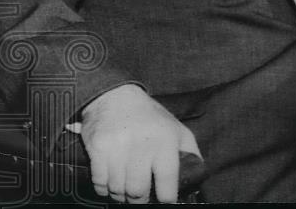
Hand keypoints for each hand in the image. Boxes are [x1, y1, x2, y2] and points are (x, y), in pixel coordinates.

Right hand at [80, 84, 200, 203]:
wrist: (115, 97)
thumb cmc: (150, 117)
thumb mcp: (176, 128)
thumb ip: (189, 152)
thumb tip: (196, 174)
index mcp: (165, 141)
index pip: (167, 181)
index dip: (167, 198)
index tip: (165, 200)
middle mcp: (142, 145)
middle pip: (138, 191)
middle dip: (140, 200)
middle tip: (141, 198)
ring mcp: (118, 148)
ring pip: (117, 189)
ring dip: (121, 195)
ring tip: (126, 191)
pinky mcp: (98, 149)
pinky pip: (99, 183)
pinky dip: (105, 189)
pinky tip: (111, 183)